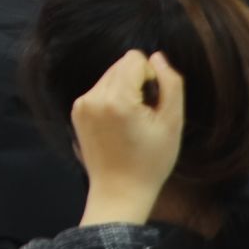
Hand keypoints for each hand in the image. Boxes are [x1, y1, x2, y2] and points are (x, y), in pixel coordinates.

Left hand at [72, 49, 183, 225]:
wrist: (119, 191)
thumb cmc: (151, 161)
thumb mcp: (172, 123)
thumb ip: (170, 84)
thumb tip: (157, 56)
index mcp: (115, 98)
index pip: (134, 59)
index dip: (152, 78)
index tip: (154, 104)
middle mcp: (92, 96)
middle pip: (120, 66)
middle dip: (137, 84)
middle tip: (144, 117)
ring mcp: (81, 104)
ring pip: (110, 77)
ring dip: (125, 91)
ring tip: (131, 123)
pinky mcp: (76, 111)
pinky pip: (99, 91)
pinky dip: (112, 100)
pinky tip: (119, 126)